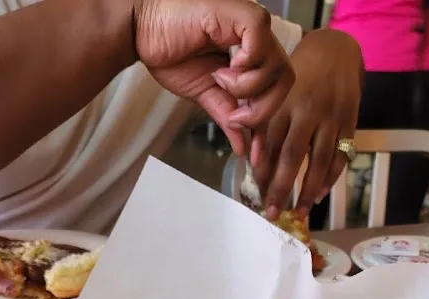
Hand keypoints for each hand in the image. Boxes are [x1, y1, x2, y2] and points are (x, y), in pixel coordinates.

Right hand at [134, 0, 293, 157]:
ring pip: (278, 65)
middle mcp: (256, 40)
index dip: (266, 124)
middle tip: (234, 116)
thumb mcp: (204, 93)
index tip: (254, 154)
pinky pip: (262, 42)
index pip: (275, 91)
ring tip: (220, 81)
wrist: (142, 30)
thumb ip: (226, 115)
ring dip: (249, 87)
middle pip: (285, 81)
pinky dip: (248, 62)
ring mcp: (251, 25)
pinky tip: (228, 64)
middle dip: (262, 109)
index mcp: (250, 57)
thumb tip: (242, 147)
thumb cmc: (169, 51)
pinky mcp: (242, 12)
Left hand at [250, 28, 361, 217]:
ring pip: (319, 160)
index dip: (262, 173)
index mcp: (284, 103)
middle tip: (272, 213)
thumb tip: (253, 162)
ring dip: (307, 190)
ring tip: (298, 212)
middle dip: (281, 188)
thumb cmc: (297, 77)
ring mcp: (331, 117)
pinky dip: (330, 178)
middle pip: (293, 156)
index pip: (270, 145)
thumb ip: (263, 124)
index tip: (256, 196)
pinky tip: (319, 195)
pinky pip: (341, 156)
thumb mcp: (275, 93)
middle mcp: (308, 110)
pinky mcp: (350, 122)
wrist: (335, 51)